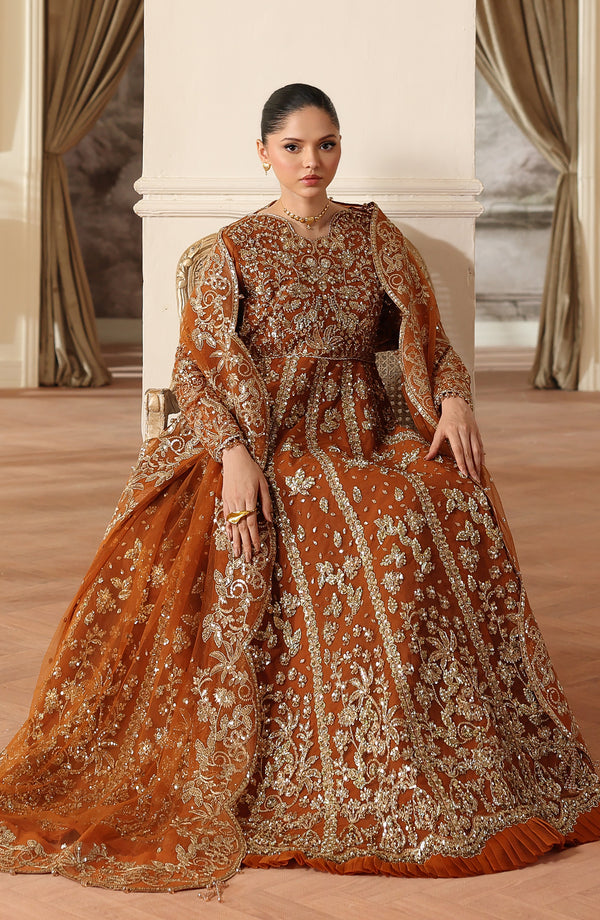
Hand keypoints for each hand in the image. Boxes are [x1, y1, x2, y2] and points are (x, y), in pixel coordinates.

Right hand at [221, 443, 272, 561]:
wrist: (234, 457)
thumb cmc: (252, 469)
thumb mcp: (263, 483)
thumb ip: (266, 503)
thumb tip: (270, 520)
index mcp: (248, 497)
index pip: (252, 522)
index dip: (254, 537)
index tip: (258, 549)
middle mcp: (237, 501)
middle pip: (241, 527)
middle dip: (245, 544)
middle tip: (248, 559)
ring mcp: (229, 501)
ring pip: (232, 525)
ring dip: (235, 540)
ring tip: (236, 554)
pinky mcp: (224, 500)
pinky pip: (225, 517)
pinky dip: (227, 528)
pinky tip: (229, 538)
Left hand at [425, 396, 483, 483]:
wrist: (457, 404)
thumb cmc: (446, 420)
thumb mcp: (438, 431)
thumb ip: (434, 446)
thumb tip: (427, 459)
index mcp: (453, 431)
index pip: (458, 450)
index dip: (461, 462)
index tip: (464, 473)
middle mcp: (464, 431)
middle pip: (469, 452)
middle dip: (472, 467)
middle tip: (474, 479)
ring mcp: (472, 431)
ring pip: (477, 450)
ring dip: (478, 464)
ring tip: (478, 475)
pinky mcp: (477, 432)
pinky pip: (480, 446)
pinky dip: (482, 456)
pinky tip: (482, 465)